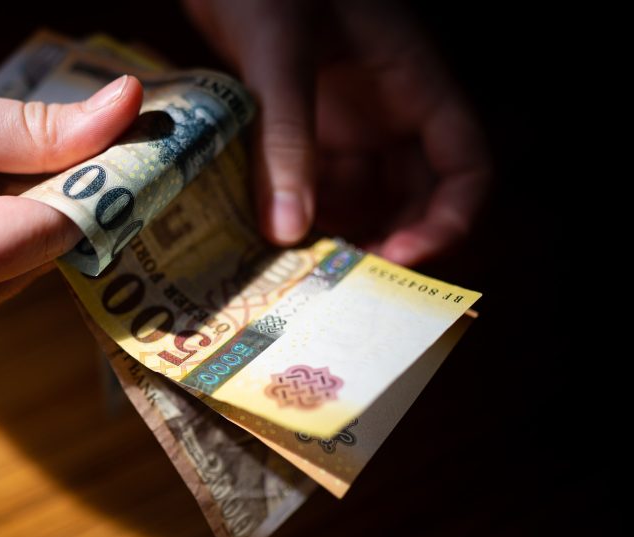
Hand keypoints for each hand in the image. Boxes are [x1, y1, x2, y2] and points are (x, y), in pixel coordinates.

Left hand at [184, 0, 489, 264]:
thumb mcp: (280, 56)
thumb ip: (286, 136)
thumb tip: (287, 230)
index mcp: (414, 84)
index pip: (464, 165)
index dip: (446, 219)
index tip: (400, 260)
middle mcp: (387, 110)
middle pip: (413, 194)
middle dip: (386, 239)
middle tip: (345, 283)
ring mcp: (344, 119)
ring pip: (359, 195)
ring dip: (338, 232)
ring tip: (302, 272)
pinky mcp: (300, 125)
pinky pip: (312, 180)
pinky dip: (298, 209)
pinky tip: (269, 237)